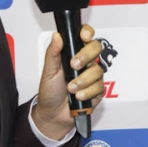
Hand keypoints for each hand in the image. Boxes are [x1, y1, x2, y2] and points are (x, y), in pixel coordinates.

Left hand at [32, 24, 103, 139]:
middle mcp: (85, 62)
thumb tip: (57, 36)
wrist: (53, 113)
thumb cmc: (50, 91)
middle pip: (96, 48)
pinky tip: (78, 96)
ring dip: (82, 80)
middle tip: (74, 65)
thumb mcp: (48, 70)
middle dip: (86, 56)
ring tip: (70, 88)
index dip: (87, 33)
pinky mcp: (98, 90)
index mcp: (73, 53)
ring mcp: (92, 76)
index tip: (84, 36)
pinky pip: (99, 86)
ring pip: (97, 70)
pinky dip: (86, 92)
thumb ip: (53, 52)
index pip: (85, 36)